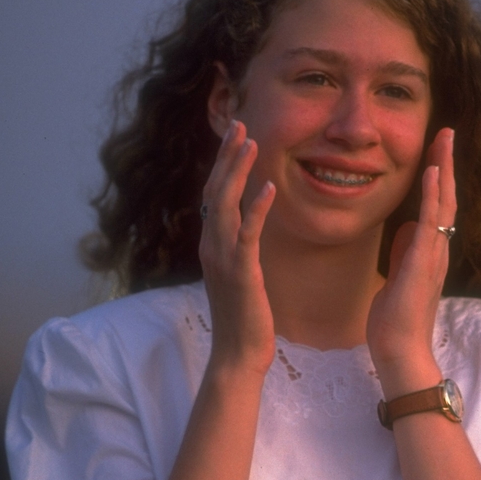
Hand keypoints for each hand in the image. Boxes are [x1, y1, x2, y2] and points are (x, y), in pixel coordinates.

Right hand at [199, 120, 275, 375]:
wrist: (238, 354)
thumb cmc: (244, 318)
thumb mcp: (239, 276)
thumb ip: (238, 250)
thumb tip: (244, 231)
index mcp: (211, 246)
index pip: (214, 196)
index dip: (223, 165)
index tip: (236, 138)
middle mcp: (211, 246)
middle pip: (215, 190)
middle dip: (227, 156)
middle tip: (241, 125)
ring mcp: (223, 258)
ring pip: (226, 204)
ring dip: (238, 170)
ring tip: (253, 142)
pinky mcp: (241, 272)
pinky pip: (248, 233)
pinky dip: (257, 208)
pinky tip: (269, 187)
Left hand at [367, 127, 456, 398]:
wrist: (400, 350)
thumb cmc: (396, 321)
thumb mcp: (397, 277)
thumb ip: (404, 252)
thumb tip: (406, 228)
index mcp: (431, 252)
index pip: (438, 206)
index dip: (439, 176)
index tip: (436, 149)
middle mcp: (438, 249)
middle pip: (446, 197)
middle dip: (446, 163)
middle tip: (446, 131)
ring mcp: (433, 255)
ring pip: (444, 203)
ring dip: (444, 169)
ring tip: (444, 138)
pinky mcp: (423, 262)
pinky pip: (431, 222)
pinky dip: (433, 196)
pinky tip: (433, 173)